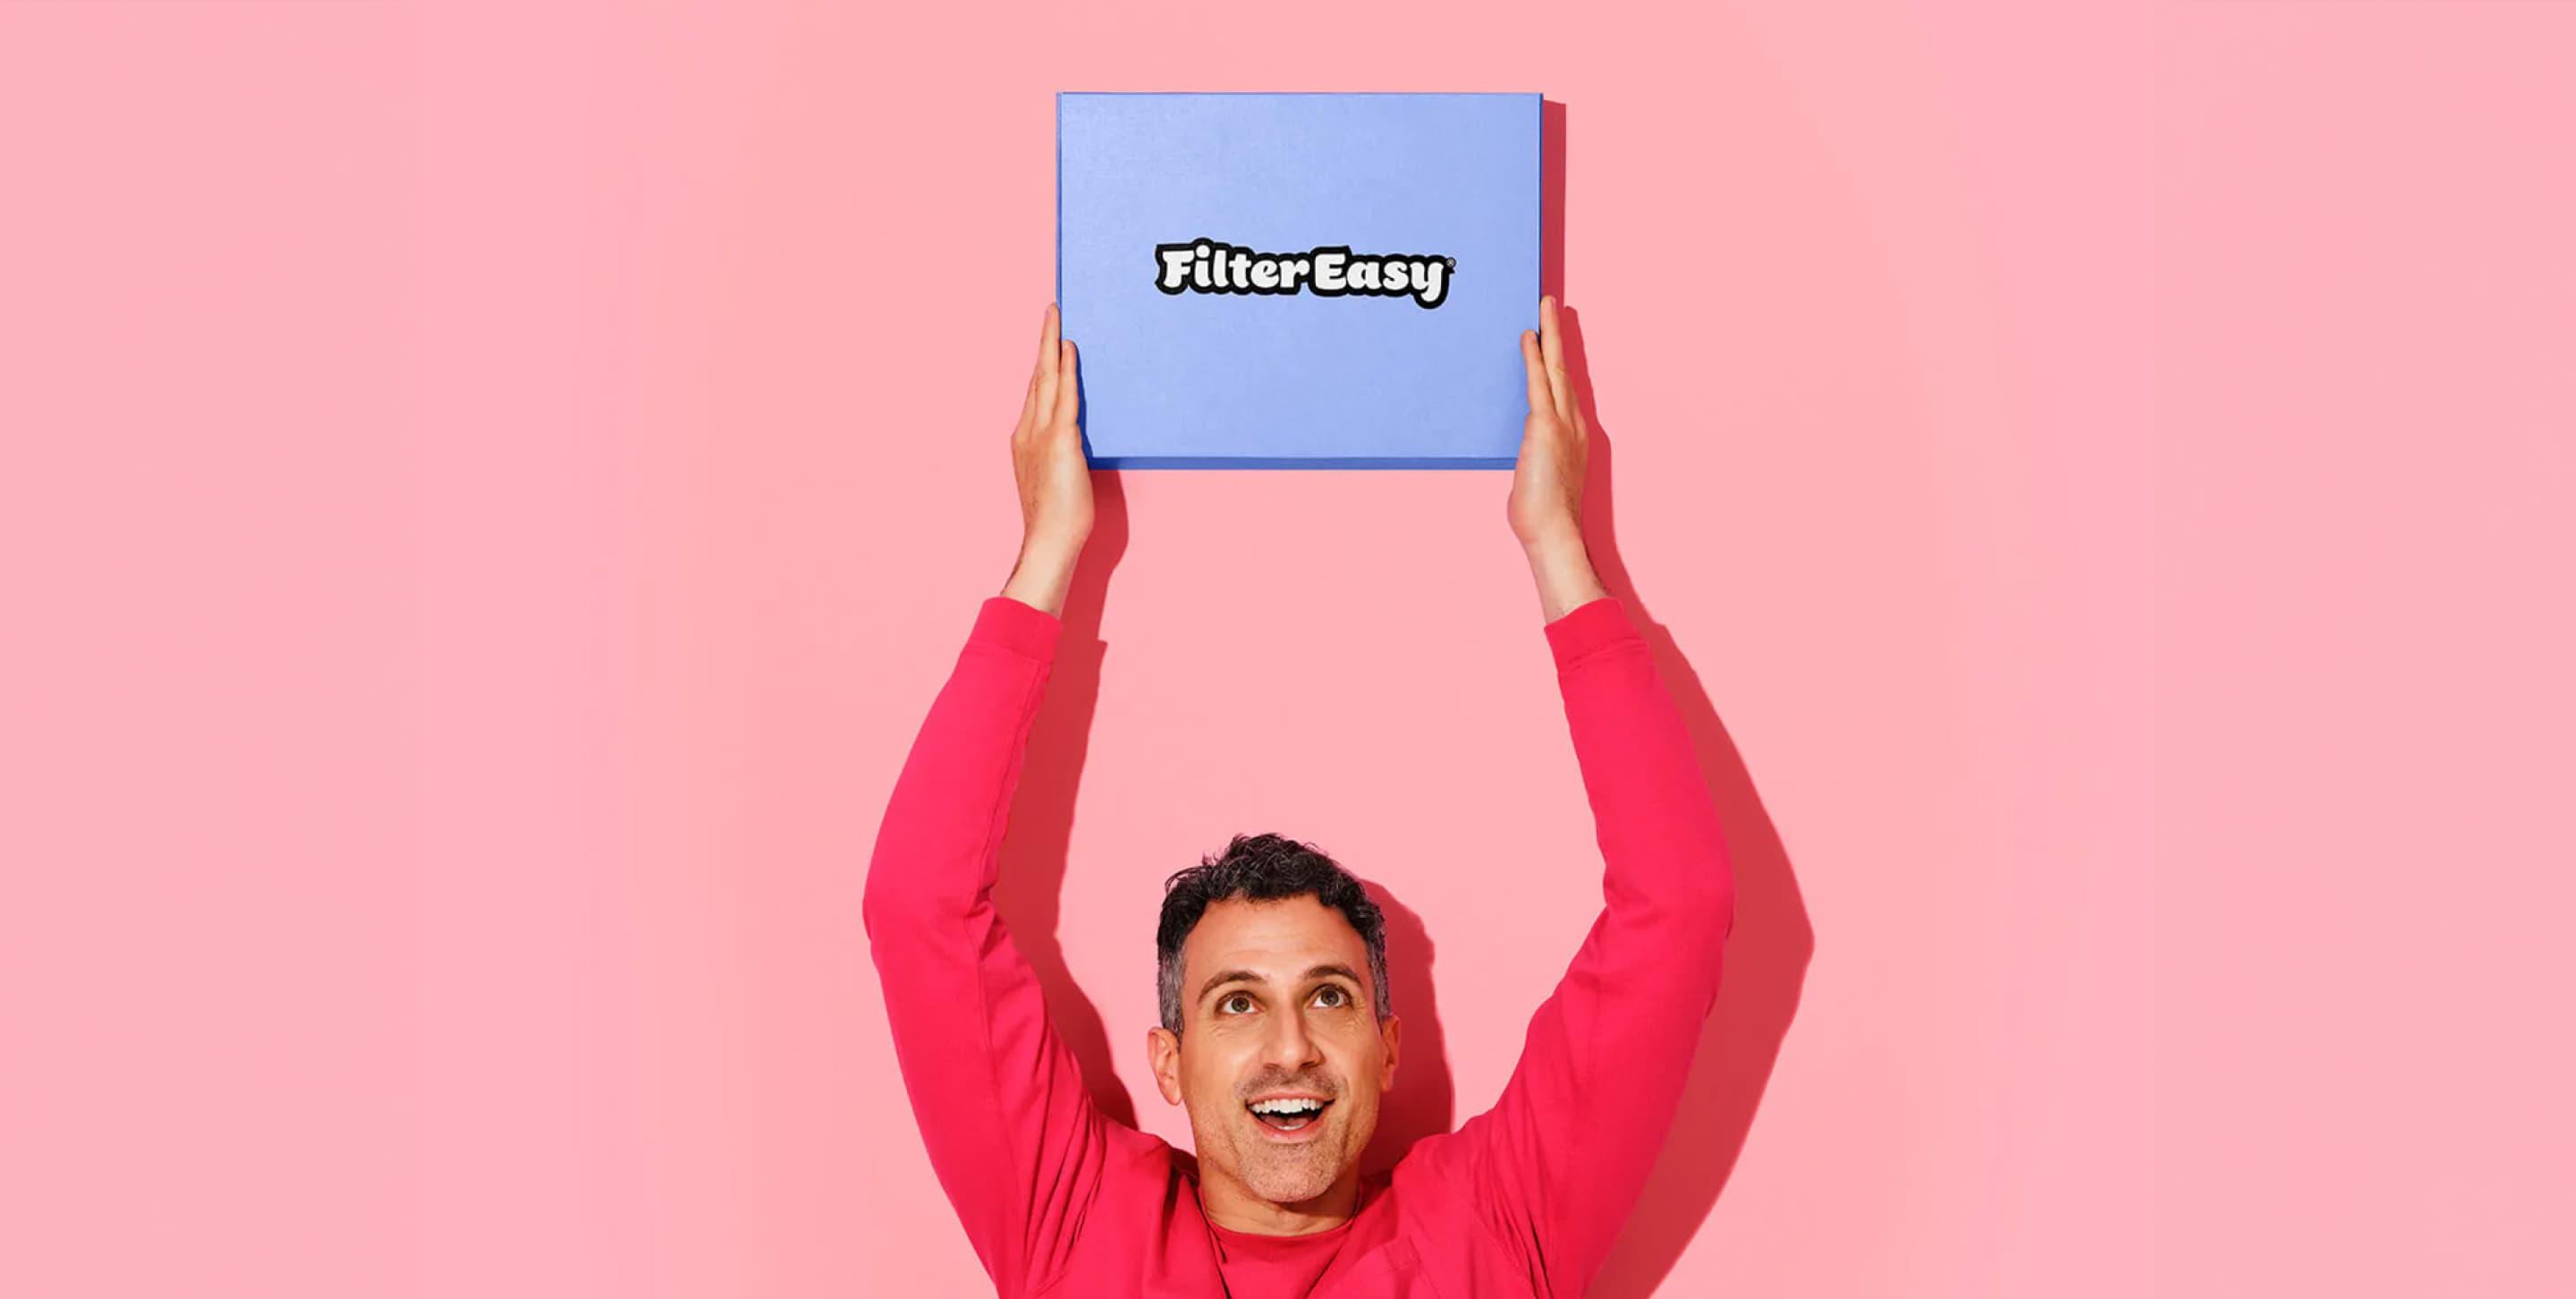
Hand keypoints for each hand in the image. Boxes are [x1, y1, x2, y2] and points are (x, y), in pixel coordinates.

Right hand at [1001, 304, 1090, 617]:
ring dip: (1052, 344)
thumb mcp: (1055, 475)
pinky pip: (1065, 395)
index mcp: (1023, 439)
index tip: (1046, 341)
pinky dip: (1066, 369)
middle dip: (1043, 341)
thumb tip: (1072, 437)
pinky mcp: (1059, 440)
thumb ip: (1059, 451)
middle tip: (1051, 311)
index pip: (1033, 391)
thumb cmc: (1057, 517)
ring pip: (1045, 378)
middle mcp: (1026, 430)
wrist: (1051, 540)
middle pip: (1035, 375)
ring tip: (1058, 317)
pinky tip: (1070, 349)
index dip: (1039, 364)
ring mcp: (1040, 434)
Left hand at [1509, 295, 1587, 550]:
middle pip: (1565, 370)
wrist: (1554, 532)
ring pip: (1556, 368)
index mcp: (1575, 437)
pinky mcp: (1546, 427)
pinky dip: (1534, 357)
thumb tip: (1526, 456)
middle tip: (1552, 305)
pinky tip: (1528, 336)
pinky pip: (1539, 382)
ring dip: (1550, 335)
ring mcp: (1563, 424)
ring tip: (1544, 307)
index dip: (1559, 363)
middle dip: (1559, 335)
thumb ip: (1535, 458)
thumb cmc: (1545, 516)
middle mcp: (1575, 424)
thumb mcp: (1539, 479)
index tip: (1552, 341)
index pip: (1565, 390)